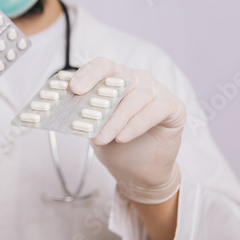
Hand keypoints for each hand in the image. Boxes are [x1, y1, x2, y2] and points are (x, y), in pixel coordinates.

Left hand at [69, 58, 185, 203]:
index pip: (103, 67)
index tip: (73, 88)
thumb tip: (65, 109)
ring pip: (136, 98)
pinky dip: (136, 125)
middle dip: (100, 95)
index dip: (88, 74)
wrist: (140, 172)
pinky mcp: (173, 107)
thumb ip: (85, 115)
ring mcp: (157, 91)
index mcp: (117, 79)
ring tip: (101, 138)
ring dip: (116, 120)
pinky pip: (155, 111)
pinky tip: (123, 137)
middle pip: (120, 77)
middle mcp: (138, 80)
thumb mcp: (95, 129)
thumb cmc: (116, 146)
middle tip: (85, 113)